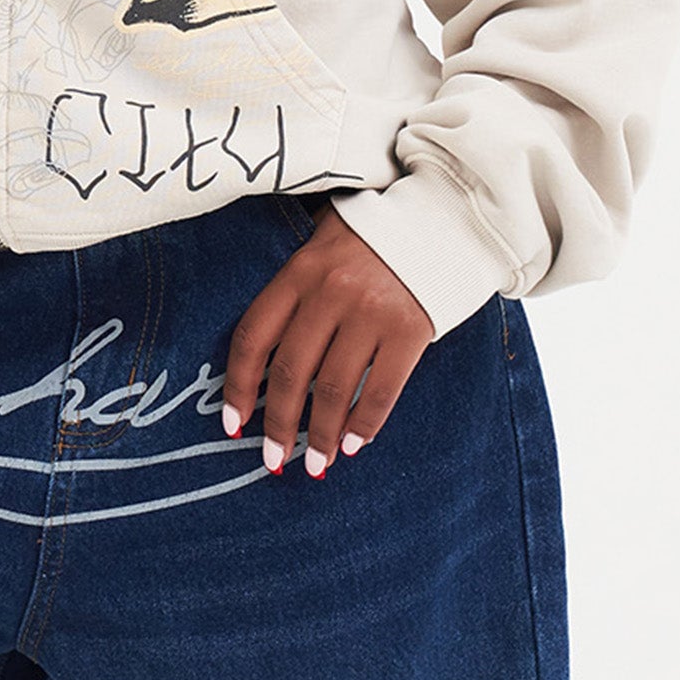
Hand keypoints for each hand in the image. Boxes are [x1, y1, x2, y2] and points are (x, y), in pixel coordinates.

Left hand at [222, 202, 433, 477]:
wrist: (445, 214)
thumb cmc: (374, 237)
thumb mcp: (323, 245)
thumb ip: (296, 293)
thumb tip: (265, 367)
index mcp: (300, 271)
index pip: (253, 337)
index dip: (237, 387)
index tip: (233, 423)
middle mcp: (330, 292)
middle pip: (289, 373)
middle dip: (277, 425)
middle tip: (273, 459)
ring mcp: (372, 311)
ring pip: (332, 390)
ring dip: (318, 437)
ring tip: (314, 465)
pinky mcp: (410, 329)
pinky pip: (379, 391)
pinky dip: (362, 425)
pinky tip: (351, 447)